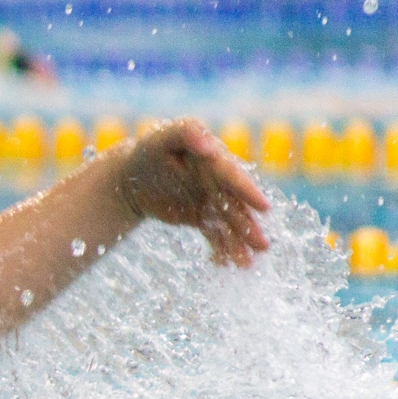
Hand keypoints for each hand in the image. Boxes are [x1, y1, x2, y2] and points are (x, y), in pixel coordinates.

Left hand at [113, 118, 270, 266]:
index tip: (264, 208)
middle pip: (236, 206)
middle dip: (249, 226)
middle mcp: (219, 182)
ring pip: (228, 225)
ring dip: (238, 244)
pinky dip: (220, 250)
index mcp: (215, 160)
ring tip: (246, 265)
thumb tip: (211, 148)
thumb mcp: (164, 136)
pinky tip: (225, 265)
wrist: (133, 175)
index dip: (248, 192)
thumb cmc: (150, 150)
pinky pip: (215, 235)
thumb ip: (187, 133)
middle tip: (262, 246)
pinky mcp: (202, 217)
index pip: (233, 177)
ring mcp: (212, 201)